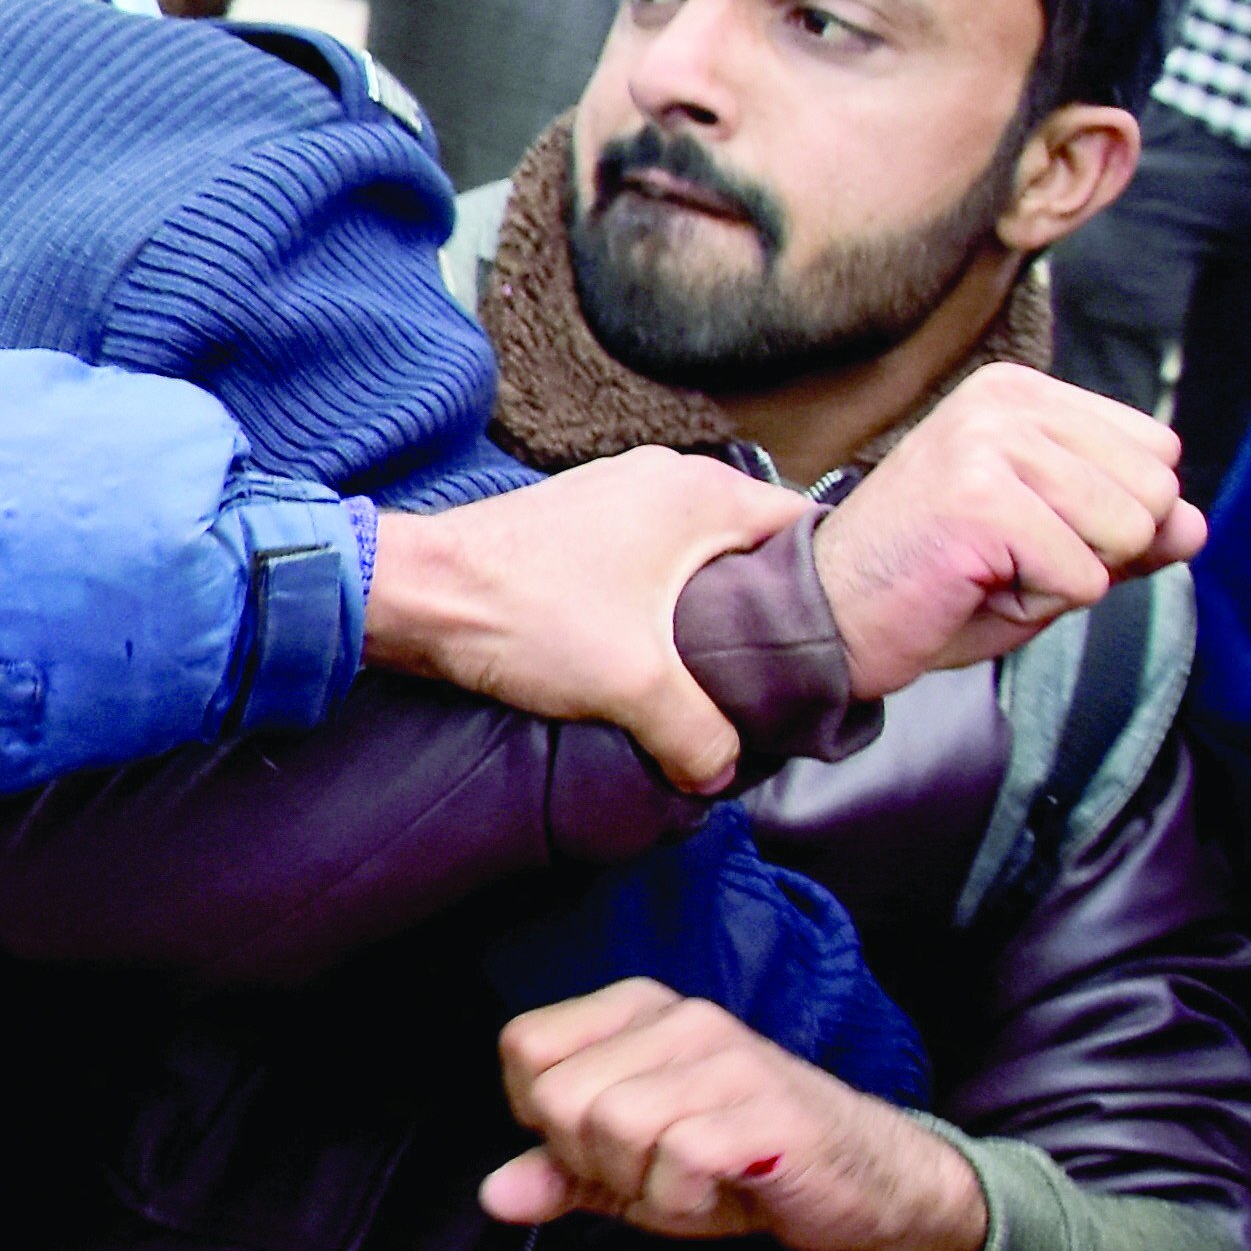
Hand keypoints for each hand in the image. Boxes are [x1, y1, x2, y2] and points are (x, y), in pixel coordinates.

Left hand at [363, 447, 809, 793]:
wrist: (412, 594)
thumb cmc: (524, 615)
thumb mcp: (636, 686)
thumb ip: (701, 733)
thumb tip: (723, 771)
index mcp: (700, 492)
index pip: (805, 530)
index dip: (830, 589)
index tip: (838, 645)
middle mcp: (665, 479)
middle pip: (752, 548)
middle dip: (766, 611)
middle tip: (779, 675)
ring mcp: (615, 497)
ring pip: (694, 560)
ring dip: (705, 613)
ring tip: (717, 675)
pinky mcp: (575, 525)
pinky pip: (646, 565)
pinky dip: (657, 606)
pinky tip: (652, 657)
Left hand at [479, 977, 989, 1250]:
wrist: (863, 1180)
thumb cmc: (734, 1162)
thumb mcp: (631, 1168)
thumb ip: (559, 1174)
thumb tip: (492, 1195)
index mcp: (633, 1009)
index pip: (525, 1049)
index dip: (545, 1119)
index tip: (601, 1144)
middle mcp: (678, 1017)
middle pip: (561, 1097)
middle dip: (592, 1162)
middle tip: (652, 1171)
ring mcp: (726, 1057)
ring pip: (614, 1127)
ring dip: (640, 1184)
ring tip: (689, 1180)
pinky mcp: (767, 1109)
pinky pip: (678, 1160)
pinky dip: (683, 1201)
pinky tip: (719, 1192)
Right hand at [813, 364, 1194, 698]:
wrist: (827, 616)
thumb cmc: (937, 582)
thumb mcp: (1052, 547)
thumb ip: (1129, 530)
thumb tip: (1197, 525)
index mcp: (1021, 393)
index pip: (1158, 452)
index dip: (1114, 518)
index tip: (1027, 531)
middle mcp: (1005, 401)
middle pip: (1155, 491)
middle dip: (1100, 550)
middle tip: (1007, 556)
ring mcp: (989, 443)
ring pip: (1128, 532)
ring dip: (1069, 577)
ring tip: (989, 568)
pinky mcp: (979, 498)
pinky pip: (1084, 577)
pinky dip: (1037, 603)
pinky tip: (972, 584)